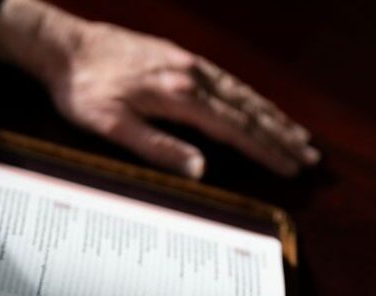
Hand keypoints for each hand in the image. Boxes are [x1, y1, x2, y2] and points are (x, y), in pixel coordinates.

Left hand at [0, 0, 318, 178]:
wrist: (65, 46)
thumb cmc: (83, 90)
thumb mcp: (111, 126)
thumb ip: (158, 148)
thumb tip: (202, 170)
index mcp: (179, 96)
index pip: (234, 130)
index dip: (266, 151)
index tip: (291, 168)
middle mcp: (193, 76)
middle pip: (249, 111)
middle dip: (282, 137)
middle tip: (310, 159)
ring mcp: (190, 65)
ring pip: (244, 94)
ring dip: (274, 117)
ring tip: (300, 136)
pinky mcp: (182, 59)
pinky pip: (229, 81)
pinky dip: (252, 98)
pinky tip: (261, 108)